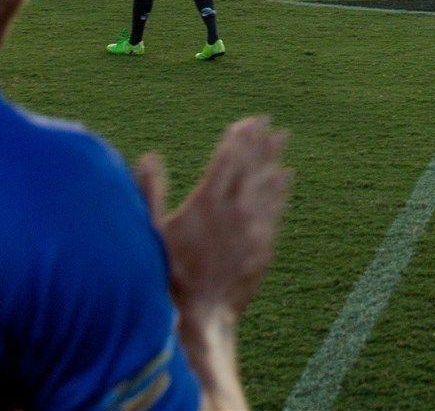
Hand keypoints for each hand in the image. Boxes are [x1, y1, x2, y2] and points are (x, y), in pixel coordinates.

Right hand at [136, 120, 291, 407]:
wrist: (199, 316)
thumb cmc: (168, 275)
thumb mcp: (151, 232)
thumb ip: (151, 191)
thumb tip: (149, 156)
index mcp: (207, 201)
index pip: (229, 158)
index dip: (240, 136)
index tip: (249, 120)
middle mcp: (235, 209)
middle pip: (253, 167)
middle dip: (261, 143)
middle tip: (272, 125)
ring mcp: (253, 228)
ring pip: (268, 185)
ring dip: (274, 161)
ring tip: (281, 142)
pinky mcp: (264, 246)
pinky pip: (276, 209)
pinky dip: (281, 191)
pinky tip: (285, 179)